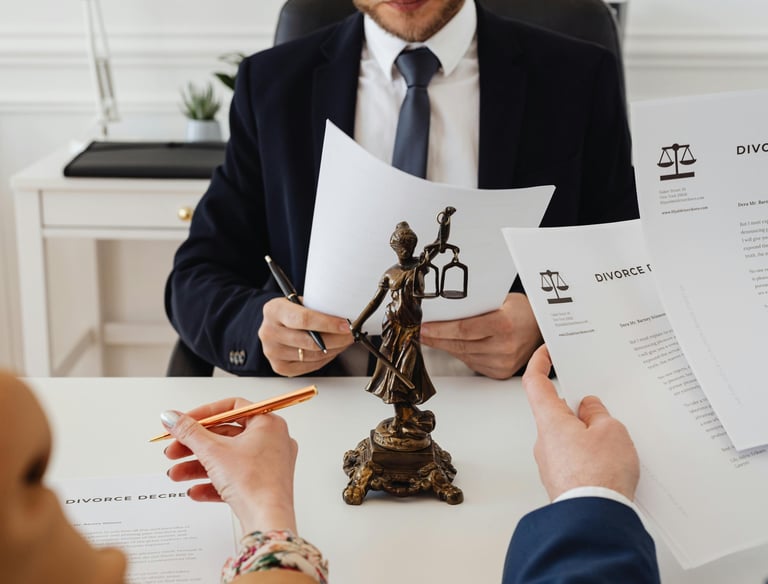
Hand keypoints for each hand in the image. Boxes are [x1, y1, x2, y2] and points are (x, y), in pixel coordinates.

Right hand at [162, 398, 298, 533]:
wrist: (268, 520)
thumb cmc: (254, 482)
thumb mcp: (213, 452)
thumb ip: (189, 432)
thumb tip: (172, 417)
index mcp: (268, 423)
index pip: (232, 408)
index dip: (204, 414)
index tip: (184, 422)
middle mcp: (273, 440)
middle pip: (226, 435)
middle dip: (195, 445)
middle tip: (174, 450)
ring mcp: (270, 464)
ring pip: (227, 459)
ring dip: (198, 466)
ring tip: (176, 474)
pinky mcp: (263, 485)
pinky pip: (235, 478)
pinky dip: (213, 482)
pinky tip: (194, 491)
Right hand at [259, 297, 353, 375]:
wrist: (274, 324)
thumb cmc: (291, 312)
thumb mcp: (300, 302)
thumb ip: (317, 309)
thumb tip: (344, 318)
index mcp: (274, 310)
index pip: (304, 319)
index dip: (328, 323)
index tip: (345, 325)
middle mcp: (269, 332)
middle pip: (311, 341)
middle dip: (337, 339)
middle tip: (351, 334)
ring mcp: (272, 352)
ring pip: (313, 355)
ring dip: (334, 349)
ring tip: (343, 341)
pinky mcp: (279, 367)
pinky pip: (310, 366)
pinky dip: (325, 359)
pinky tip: (331, 350)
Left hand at [420, 292, 542, 378]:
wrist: (541, 329)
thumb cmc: (521, 311)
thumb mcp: (500, 300)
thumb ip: (475, 306)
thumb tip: (443, 309)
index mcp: (504, 325)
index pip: (464, 329)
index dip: (440, 329)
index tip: (424, 326)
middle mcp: (505, 347)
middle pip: (460, 344)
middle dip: (436, 338)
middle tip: (420, 331)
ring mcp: (503, 362)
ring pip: (463, 355)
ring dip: (444, 346)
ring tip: (430, 337)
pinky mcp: (500, 372)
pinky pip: (471, 362)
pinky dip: (458, 353)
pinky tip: (450, 345)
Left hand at [522, 345, 639, 500]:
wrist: (595, 520)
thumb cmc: (599, 476)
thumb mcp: (611, 431)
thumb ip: (598, 413)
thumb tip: (589, 409)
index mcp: (550, 421)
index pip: (535, 383)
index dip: (539, 363)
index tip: (546, 352)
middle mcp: (544, 441)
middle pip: (556, 412)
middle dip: (580, 408)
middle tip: (603, 408)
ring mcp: (551, 463)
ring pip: (568, 437)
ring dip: (587, 434)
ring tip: (614, 441)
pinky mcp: (562, 481)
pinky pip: (574, 458)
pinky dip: (589, 454)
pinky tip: (610, 462)